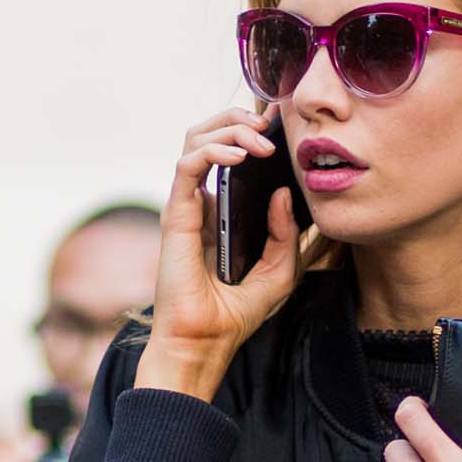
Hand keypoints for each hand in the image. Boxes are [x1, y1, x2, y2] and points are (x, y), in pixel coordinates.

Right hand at [133, 106, 302, 401]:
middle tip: (271, 124)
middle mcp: (200, 201)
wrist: (205, 342)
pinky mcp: (176, 214)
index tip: (280, 122)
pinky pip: (188, 165)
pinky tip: (240, 157)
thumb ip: (286, 234)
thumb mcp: (279, 272)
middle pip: (209, 134)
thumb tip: (284, 193)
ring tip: (259, 138)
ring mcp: (185, 205)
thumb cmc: (235, 313)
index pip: (229, 152)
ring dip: (229, 128)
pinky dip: (213, 151)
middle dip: (240, 118)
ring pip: (196, 139)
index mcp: (222, 209)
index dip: (250, 128)